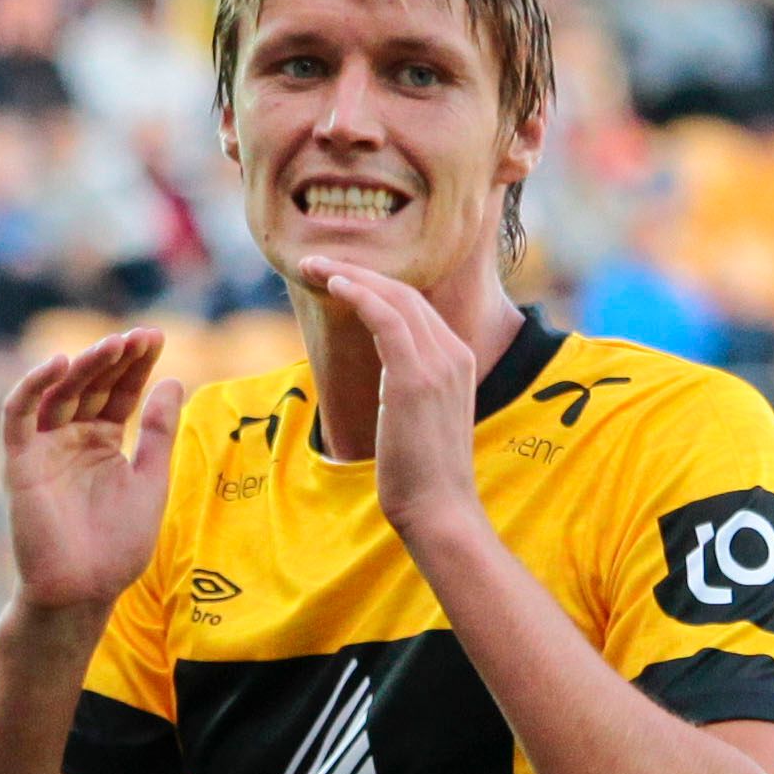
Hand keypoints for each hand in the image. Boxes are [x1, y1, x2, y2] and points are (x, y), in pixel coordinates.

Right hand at [0, 327, 178, 620]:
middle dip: (114, 359)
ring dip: (83, 366)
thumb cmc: (118, 544)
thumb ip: (159, 433)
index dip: (136, 365)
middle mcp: (72, 439)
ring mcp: (45, 448)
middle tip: (138, 337)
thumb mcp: (151, 480)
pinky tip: (59, 363)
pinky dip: (33, 386)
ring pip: (59, 393)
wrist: (84, 589)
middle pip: (91, 386)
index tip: (156, 336)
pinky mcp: (20, 462)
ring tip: (112, 345)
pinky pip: (19, 415)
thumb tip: (175, 380)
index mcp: (104, 443)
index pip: (119, 392)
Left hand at [308, 264, 483, 545]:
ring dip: (350, 275)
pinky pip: (387, 317)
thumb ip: (410, 389)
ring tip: (314, 266)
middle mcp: (454, 353)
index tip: (337, 277)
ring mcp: (439, 363)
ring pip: (394, 297)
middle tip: (316, 262)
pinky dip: (360, 293)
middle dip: (358, 271)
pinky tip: (334, 285)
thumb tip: (387, 382)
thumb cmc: (422, 476)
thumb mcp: (420, 419)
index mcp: (459, 360)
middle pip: (405, 292)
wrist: (440, 511)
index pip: (415, 306)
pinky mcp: (416, 377)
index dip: (374, 284)